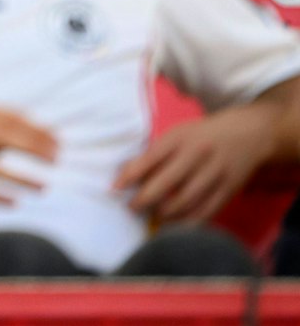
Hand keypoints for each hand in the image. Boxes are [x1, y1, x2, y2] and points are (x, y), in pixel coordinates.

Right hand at [0, 103, 57, 204]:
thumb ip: (9, 130)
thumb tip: (53, 134)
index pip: (9, 118)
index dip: (36, 130)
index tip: (59, 143)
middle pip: (1, 135)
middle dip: (32, 147)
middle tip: (57, 159)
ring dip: (19, 178)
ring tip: (43, 187)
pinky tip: (15, 203)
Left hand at [116, 107, 278, 224]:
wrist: (246, 135)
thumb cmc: (200, 136)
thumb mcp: (175, 135)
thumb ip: (153, 154)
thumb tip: (125, 175)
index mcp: (179, 139)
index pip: (150, 158)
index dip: (131, 175)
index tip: (114, 189)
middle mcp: (197, 156)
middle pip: (168, 182)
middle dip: (146, 199)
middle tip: (132, 208)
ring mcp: (215, 174)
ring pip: (187, 200)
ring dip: (166, 213)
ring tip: (152, 217)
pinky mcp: (228, 190)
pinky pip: (207, 211)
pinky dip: (189, 221)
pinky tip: (175, 225)